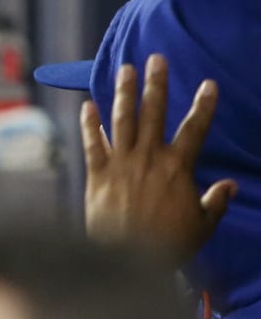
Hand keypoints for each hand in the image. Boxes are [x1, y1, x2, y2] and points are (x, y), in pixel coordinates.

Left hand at [81, 54, 237, 261]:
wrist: (125, 260)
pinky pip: (92, 144)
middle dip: (156, 84)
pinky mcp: (96, 176)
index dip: (203, 105)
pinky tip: (87, 105)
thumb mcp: (201, 225)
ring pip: (122, 120)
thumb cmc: (168, 246)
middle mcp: (148, 158)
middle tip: (156, 59)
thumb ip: (215, 202)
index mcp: (177, 167)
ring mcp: (120, 165)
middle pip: (154, 113)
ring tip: (125, 69)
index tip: (208, 84)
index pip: (195, 128)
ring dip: (124, 92)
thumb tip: (229, 186)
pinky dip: (89, 124)